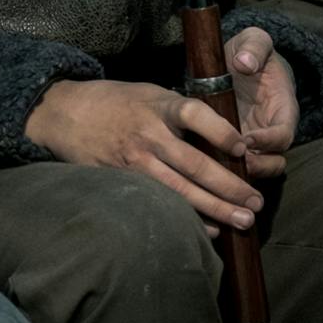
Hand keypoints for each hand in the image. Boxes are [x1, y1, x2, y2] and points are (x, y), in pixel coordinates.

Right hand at [25, 78, 263, 236]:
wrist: (66, 113)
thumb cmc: (117, 100)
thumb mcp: (150, 92)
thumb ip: (180, 110)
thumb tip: (224, 133)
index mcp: (159, 105)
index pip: (196, 115)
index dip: (222, 132)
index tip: (244, 149)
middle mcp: (149, 134)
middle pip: (196, 164)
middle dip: (231, 186)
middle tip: (256, 202)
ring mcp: (134, 161)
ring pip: (181, 191)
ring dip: (216, 209)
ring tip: (243, 221)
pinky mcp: (123, 181)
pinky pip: (160, 204)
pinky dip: (187, 218)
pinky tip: (209, 229)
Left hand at [226, 27, 297, 177]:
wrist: (237, 60)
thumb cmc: (250, 52)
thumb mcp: (254, 40)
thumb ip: (254, 46)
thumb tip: (245, 62)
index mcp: (283, 109)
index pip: (284, 134)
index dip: (268, 141)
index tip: (246, 138)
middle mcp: (271, 130)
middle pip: (273, 162)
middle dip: (256, 167)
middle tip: (232, 163)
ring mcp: (254, 141)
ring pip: (255, 170)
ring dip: (239, 173)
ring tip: (217, 170)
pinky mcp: (235, 146)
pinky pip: (233, 165)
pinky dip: (222, 169)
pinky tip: (204, 168)